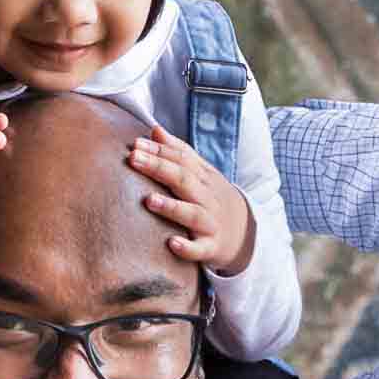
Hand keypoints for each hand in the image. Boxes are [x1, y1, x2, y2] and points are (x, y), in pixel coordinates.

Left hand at [127, 124, 255, 273]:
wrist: (244, 234)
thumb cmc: (211, 199)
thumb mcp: (201, 174)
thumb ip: (178, 153)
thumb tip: (155, 130)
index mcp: (203, 177)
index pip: (181, 159)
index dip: (159, 150)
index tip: (136, 144)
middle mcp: (207, 198)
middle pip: (184, 180)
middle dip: (159, 168)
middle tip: (134, 159)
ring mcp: (210, 223)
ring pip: (192, 213)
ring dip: (171, 207)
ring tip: (149, 200)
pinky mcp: (211, 247)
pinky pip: (200, 249)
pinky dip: (187, 247)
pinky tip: (171, 243)